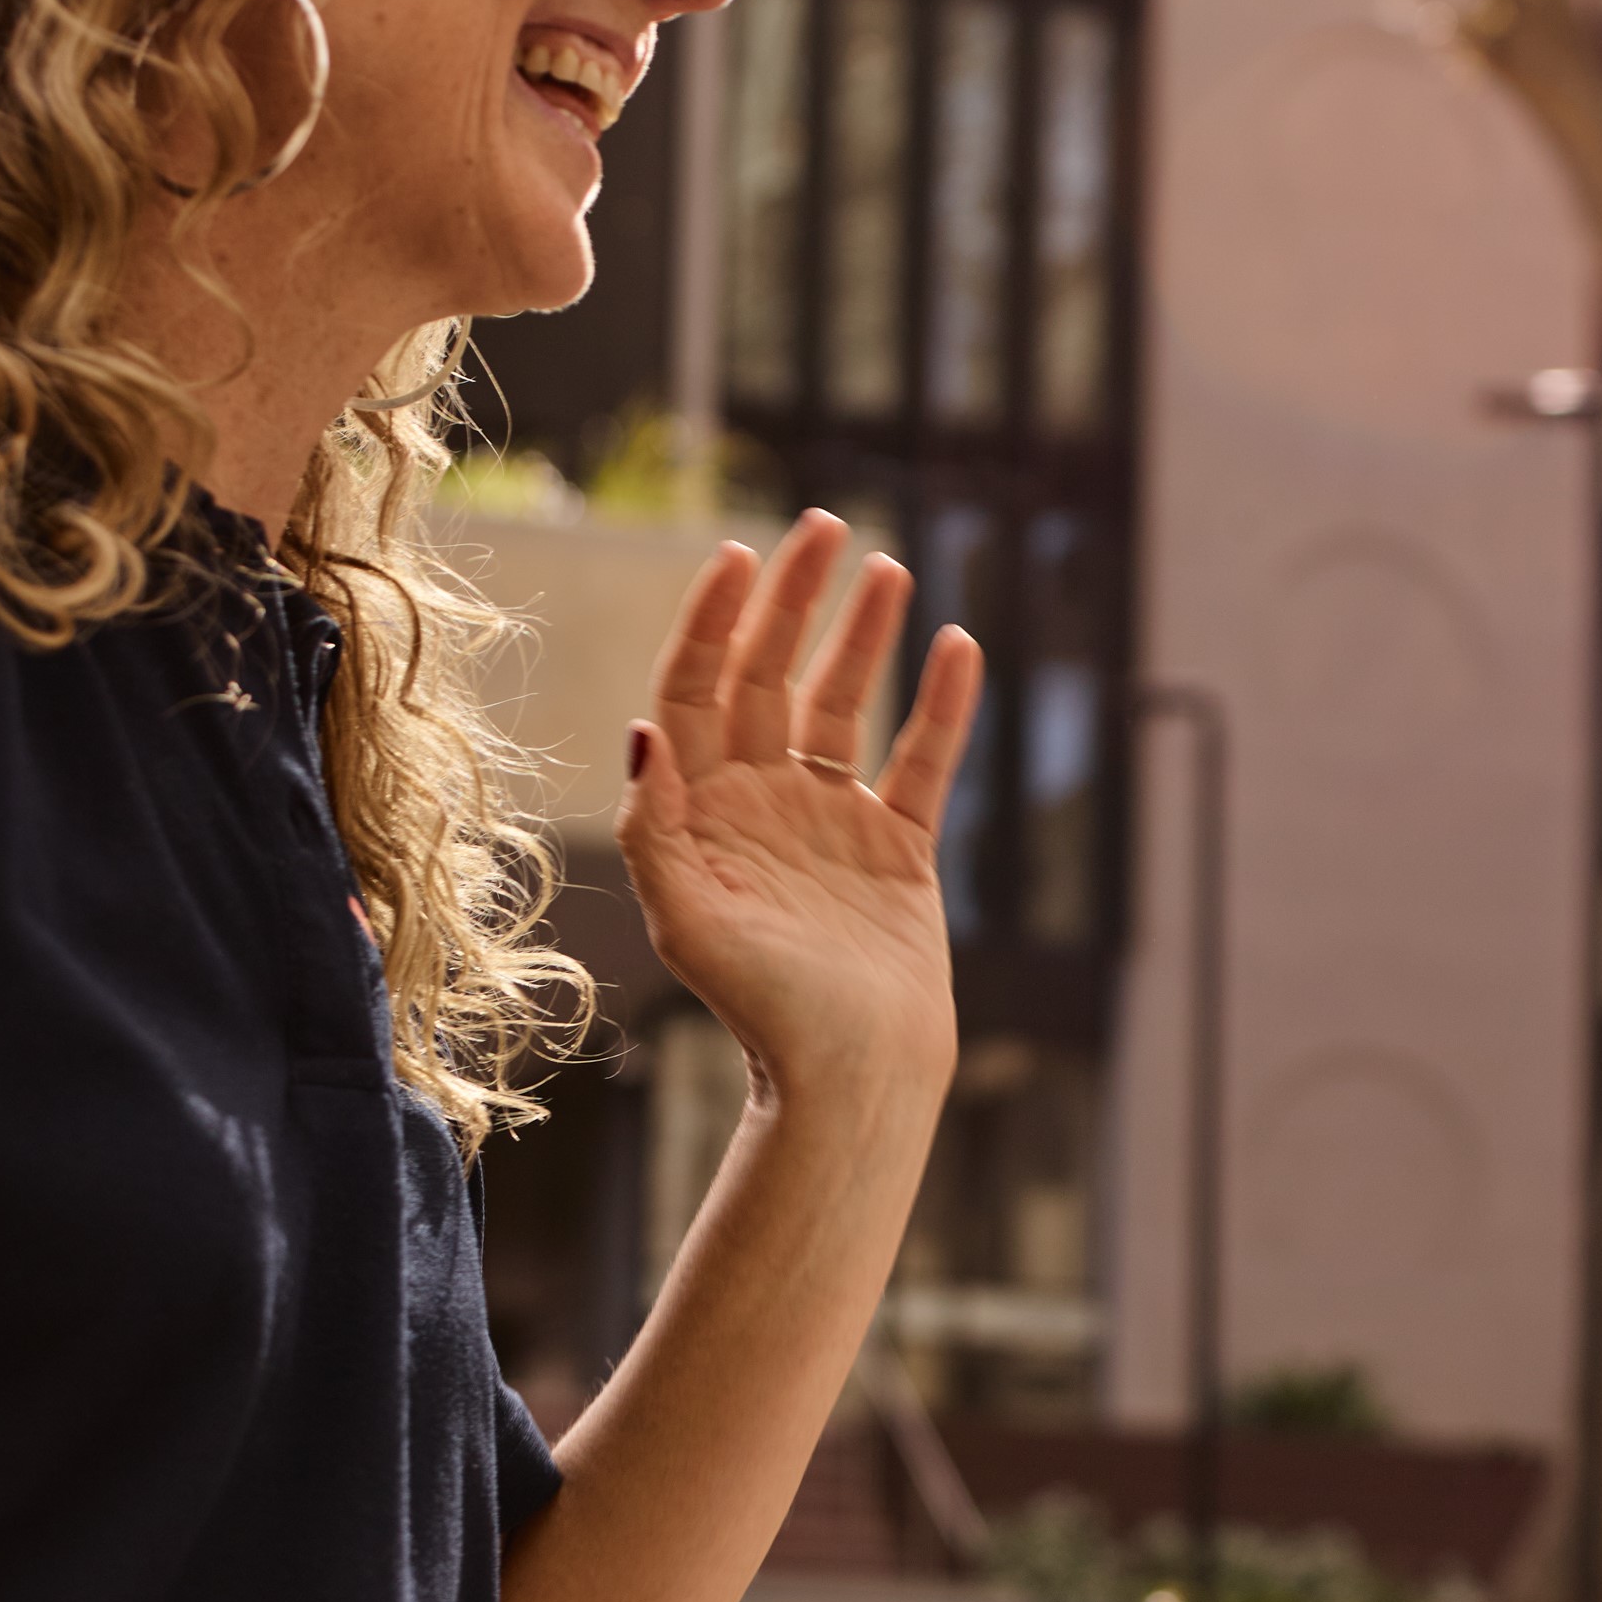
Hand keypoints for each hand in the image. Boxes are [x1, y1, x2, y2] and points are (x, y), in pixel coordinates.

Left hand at [617, 516, 980, 1111]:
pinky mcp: (897, 847)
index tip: (738, 556)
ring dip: (862, 635)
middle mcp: (761, 804)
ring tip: (886, 567)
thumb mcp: (688, 917)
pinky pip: (921, 759)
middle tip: (820, 527)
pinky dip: (941, 704)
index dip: (713, 622)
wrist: (853, 1074)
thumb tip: (644, 728)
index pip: (698, 691)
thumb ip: (654, 825)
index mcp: (701, 812)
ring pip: (845, 704)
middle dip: (792, 600)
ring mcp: (831, 821)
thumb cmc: (761, 1007)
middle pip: (771, 676)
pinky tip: (957, 646)